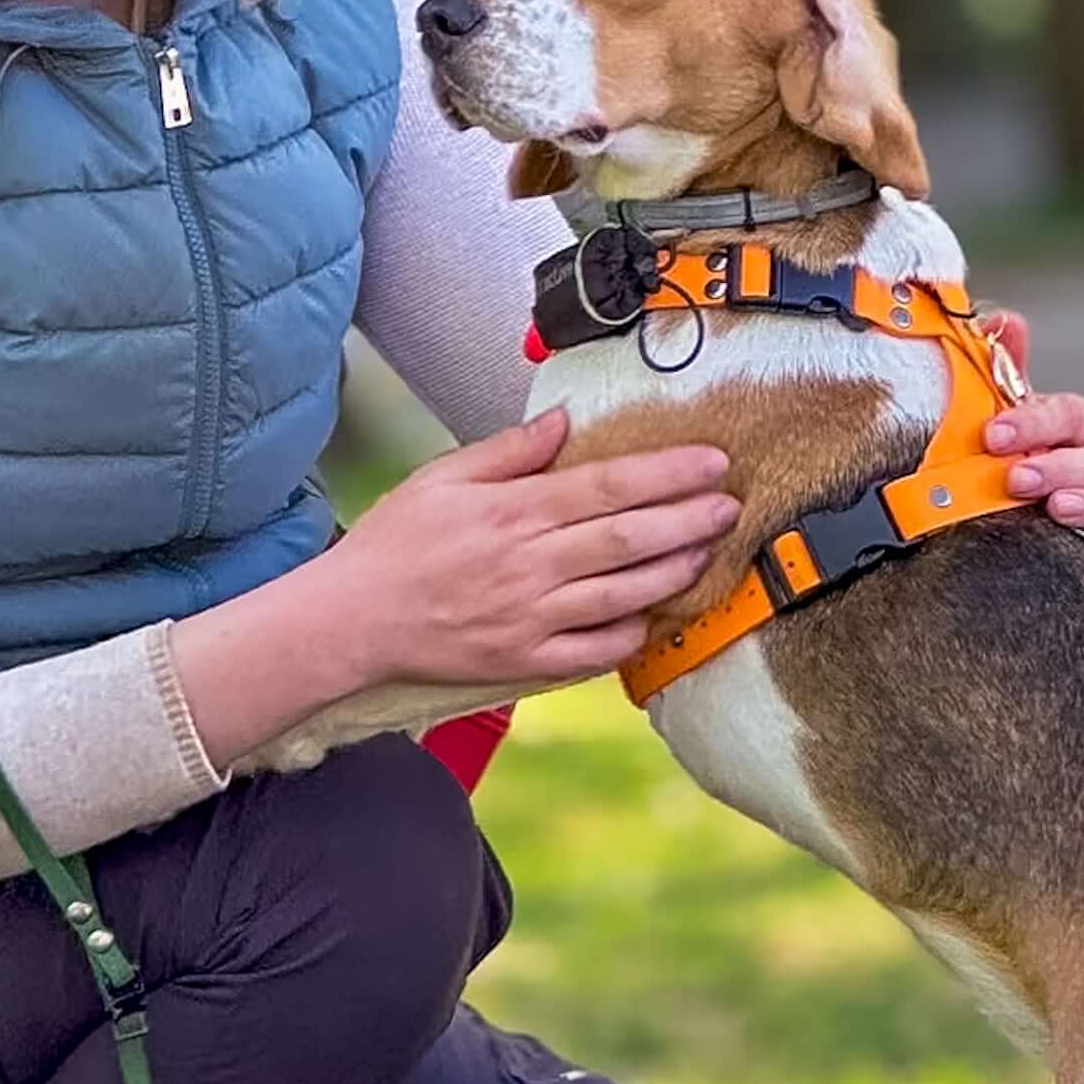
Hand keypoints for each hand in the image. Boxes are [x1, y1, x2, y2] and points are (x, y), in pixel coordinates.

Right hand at [320, 411, 738, 693]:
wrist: (353, 620)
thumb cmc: (395, 544)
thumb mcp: (442, 477)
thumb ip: (508, 451)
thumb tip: (564, 421)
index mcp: (512, 513)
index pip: (606, 486)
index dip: (665, 474)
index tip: (710, 461)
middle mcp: (529, 566)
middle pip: (626, 539)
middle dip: (687, 520)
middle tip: (731, 504)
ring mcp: (531, 618)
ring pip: (621, 594)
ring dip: (673, 572)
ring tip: (708, 551)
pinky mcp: (526, 661)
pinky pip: (594, 651)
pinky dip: (630, 634)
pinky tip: (655, 614)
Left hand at [977, 310, 1083, 535]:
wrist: (1016, 514)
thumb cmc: (1015, 457)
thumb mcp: (1006, 416)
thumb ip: (1005, 370)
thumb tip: (1004, 319)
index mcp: (1081, 428)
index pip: (1070, 415)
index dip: (1033, 423)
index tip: (992, 434)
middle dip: (1059, 467)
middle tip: (1018, 478)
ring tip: (1057, 510)